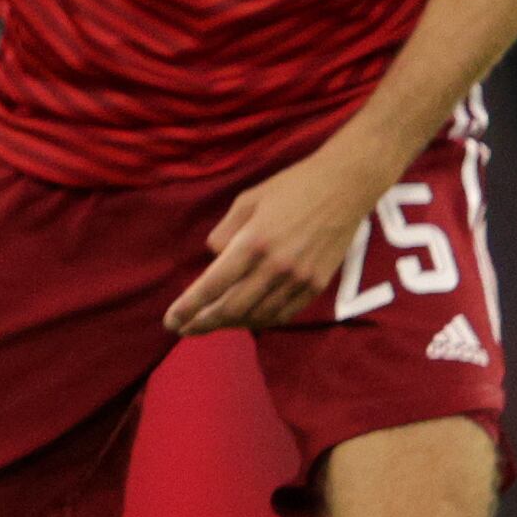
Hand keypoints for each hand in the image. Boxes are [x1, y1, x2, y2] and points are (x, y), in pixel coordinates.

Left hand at [167, 151, 376, 334]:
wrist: (346, 186)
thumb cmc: (292, 187)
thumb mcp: (247, 200)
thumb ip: (225, 232)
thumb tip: (214, 258)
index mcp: (253, 243)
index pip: (212, 285)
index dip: (188, 307)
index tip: (171, 321)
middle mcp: (275, 266)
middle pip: (231, 309)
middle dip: (202, 323)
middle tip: (183, 329)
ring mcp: (299, 279)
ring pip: (258, 316)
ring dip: (230, 325)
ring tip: (210, 324)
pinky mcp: (317, 284)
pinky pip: (284, 314)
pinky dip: (262, 321)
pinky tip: (247, 319)